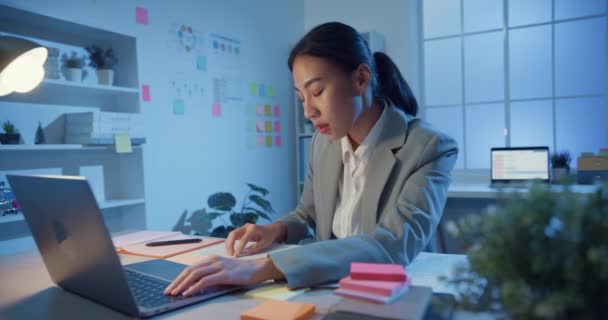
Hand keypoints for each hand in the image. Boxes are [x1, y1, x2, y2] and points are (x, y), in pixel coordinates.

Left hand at [164, 256, 282, 296]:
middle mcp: (213, 260)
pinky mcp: (224, 274)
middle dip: (177, 281)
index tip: (172, 286)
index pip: (191, 268)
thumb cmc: (242, 272)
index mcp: (212, 259)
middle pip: (190, 270)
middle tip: (168, 291)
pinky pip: (205, 281)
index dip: (180, 277)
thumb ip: (211, 276)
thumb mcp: (224, 271)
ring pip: (195, 274)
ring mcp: (219, 266)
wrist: (258, 268)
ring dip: (182, 284)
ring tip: (175, 293)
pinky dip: (194, 287)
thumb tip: (197, 286)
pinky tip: (188, 293)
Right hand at [225, 222, 285, 256]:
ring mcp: (243, 227)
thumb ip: (255, 248)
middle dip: (230, 244)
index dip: (239, 248)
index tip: (236, 256)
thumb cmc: (268, 237)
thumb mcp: (265, 243)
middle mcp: (247, 226)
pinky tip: (230, 249)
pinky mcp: (241, 230)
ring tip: (229, 253)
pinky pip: (233, 235)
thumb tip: (245, 252)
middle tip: (230, 255)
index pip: (243, 239)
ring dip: (228, 244)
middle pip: (234, 234)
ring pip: (231, 234)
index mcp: (253, 229)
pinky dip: (230, 242)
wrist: (270, 229)